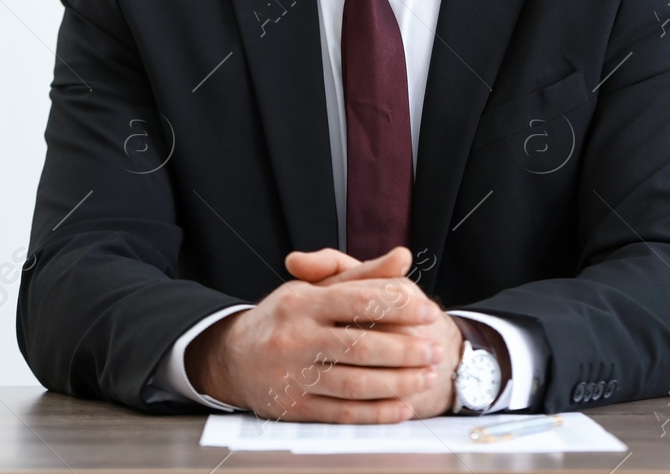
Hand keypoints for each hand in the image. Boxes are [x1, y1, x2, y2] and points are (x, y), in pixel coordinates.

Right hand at [290, 246, 461, 417]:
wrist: (233, 358)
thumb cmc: (284, 318)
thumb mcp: (315, 287)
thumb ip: (362, 274)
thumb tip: (403, 257)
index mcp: (303, 301)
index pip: (360, 299)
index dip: (400, 306)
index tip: (429, 312)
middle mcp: (296, 337)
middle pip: (361, 345)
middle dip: (406, 350)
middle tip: (436, 351)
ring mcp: (293, 374)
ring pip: (356, 383)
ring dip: (398, 382)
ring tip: (427, 376)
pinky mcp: (294, 407)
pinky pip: (343, 413)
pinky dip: (377, 412)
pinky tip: (402, 407)